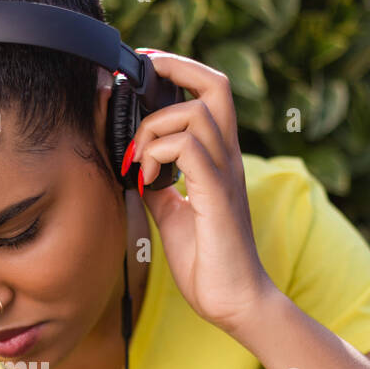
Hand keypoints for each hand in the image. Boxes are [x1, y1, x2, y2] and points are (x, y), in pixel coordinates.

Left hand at [128, 50, 276, 334]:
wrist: (233, 301)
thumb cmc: (208, 262)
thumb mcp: (173, 215)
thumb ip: (160, 187)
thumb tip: (136, 167)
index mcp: (218, 159)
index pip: (210, 94)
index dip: (179, 70)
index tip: (145, 67)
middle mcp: (227, 159)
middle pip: (215, 86)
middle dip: (175, 67)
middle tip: (141, 76)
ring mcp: (225, 175)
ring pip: (195, 114)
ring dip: (154, 129)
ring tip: (138, 162)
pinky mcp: (217, 196)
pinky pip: (189, 149)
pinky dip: (157, 156)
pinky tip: (146, 181)